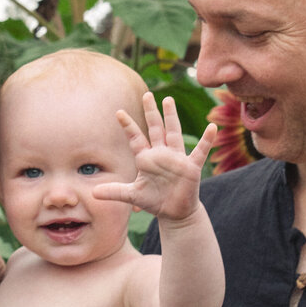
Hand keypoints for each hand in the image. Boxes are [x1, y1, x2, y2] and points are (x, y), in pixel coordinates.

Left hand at [96, 92, 217, 221]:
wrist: (175, 212)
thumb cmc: (154, 201)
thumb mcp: (132, 196)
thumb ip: (114, 192)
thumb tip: (93, 193)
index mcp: (146, 159)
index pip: (136, 138)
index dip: (128, 126)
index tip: (118, 112)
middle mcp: (161, 154)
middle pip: (155, 129)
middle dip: (151, 112)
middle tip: (147, 94)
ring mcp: (177, 159)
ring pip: (173, 133)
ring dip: (171, 118)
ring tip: (168, 101)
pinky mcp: (191, 167)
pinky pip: (200, 151)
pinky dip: (207, 140)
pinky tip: (212, 127)